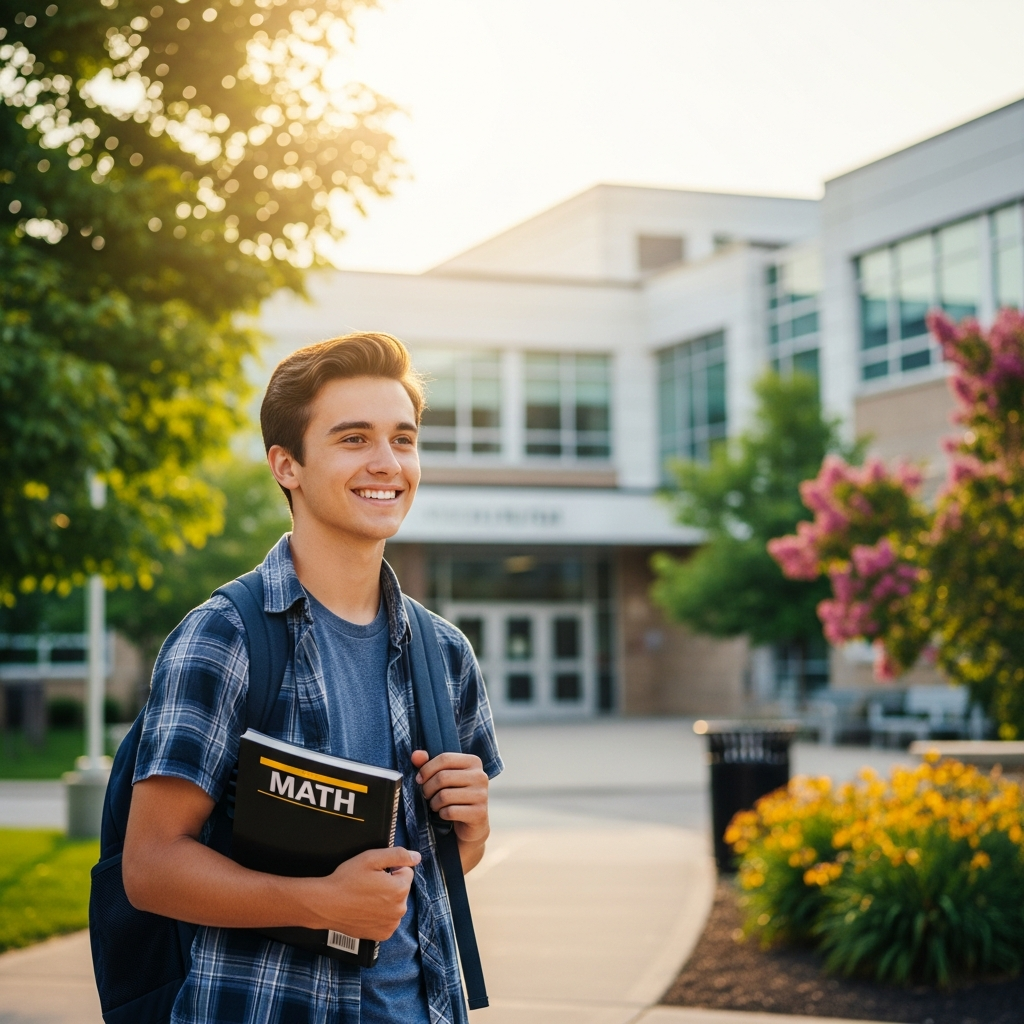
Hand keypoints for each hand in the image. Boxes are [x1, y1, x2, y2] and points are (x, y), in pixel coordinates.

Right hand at [302, 846, 419, 940]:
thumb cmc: (347, 880)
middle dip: (389, 884)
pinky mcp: (382, 935)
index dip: (391, 869)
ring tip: (365, 897)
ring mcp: (391, 924)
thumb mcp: (371, 858)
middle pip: (401, 888)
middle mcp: (400, 909)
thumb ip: (398, 855)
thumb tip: (417, 857)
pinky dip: (380, 915)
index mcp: (400, 889)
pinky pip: (388, 919)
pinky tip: (366, 910)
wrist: (326, 905)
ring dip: (385, 900)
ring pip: (395, 904)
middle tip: (368, 884)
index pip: (406, 871)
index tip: (375, 873)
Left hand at [412, 750, 489, 853]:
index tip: (419, 779)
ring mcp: (482, 795)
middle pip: (442, 777)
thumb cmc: (455, 795)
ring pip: (444, 796)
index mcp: (473, 762)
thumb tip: (415, 755)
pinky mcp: (479, 813)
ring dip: (434, 803)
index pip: (444, 758)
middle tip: (427, 795)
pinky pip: (450, 811)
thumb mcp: (443, 777)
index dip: (426, 769)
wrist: (472, 824)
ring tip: (436, 805)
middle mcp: (480, 776)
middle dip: (428, 788)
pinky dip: (442, 814)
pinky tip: (445, 814)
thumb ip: (428, 764)